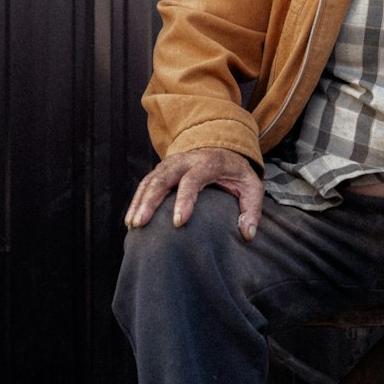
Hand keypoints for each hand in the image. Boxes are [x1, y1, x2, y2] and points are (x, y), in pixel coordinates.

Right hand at [124, 147, 263, 239]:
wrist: (222, 148)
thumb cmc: (237, 172)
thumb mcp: (252, 186)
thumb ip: (252, 209)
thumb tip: (247, 235)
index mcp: (208, 163)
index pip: (192, 180)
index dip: (184, 200)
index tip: (177, 222)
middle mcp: (186, 160)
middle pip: (163, 178)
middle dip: (151, 201)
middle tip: (141, 224)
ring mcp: (171, 163)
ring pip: (150, 180)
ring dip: (139, 202)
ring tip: (133, 225)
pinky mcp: (162, 170)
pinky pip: (146, 183)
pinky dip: (137, 200)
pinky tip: (131, 220)